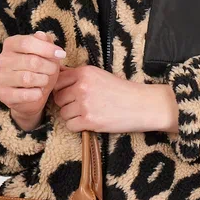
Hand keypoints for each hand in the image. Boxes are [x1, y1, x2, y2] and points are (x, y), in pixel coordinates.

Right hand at [0, 30, 65, 126]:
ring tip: (45, 81)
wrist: (30, 96)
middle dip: (48, 66)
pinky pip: (23, 95)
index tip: (61, 54)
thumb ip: (44, 42)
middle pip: (30, 61)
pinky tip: (39, 92)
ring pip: (27, 78)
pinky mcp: (3, 94)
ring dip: (43, 80)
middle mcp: (2, 60)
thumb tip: (41, 35)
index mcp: (10, 45)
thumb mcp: (45, 54)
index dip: (47, 48)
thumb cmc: (39, 71)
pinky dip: (36, 94)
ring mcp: (1, 77)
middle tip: (53, 70)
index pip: (27, 43)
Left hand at [51, 65, 179, 133]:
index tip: (70, 95)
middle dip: (66, 104)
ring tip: (87, 114)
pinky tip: (89, 122)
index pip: (57, 82)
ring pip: (63, 113)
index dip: (61, 90)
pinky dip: (77, 126)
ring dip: (72, 116)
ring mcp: (85, 104)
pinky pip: (70, 125)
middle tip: (80, 107)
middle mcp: (82, 86)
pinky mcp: (89, 120)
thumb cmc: (122, 90)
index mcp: (84, 72)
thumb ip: (79, 76)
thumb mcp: (100, 75)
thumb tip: (57, 73)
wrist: (142, 105)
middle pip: (58, 99)